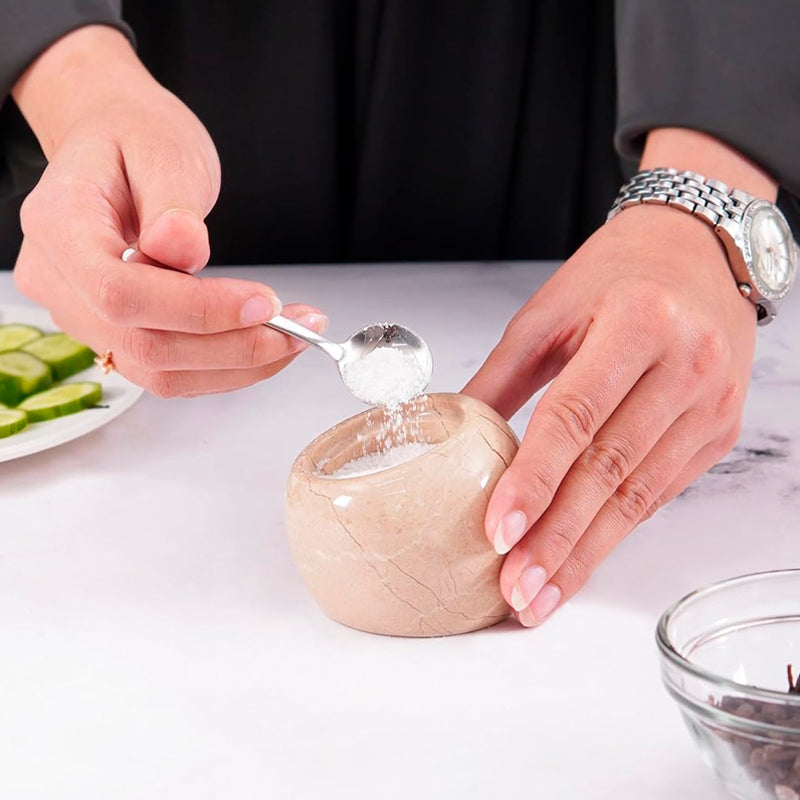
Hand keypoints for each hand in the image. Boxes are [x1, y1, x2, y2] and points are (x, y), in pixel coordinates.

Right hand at [12, 26, 324, 396]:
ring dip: (238, 365)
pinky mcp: (113, 335)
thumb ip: (172, 202)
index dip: (198, 310)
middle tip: (300, 328)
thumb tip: (184, 249)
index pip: (121, 293)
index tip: (265, 303)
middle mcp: (59, 282)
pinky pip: (169, 371)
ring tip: (296, 336)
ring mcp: (82, 316)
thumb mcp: (163, 148)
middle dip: (234, 346)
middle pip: (145, 344)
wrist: (115, 145)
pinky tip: (266, 344)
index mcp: (59, 226)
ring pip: (160, 372)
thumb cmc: (136, 137)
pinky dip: (225, 366)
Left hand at [463, 204, 756, 625]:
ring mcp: (710, 404)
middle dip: (558, 539)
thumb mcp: (548, 313)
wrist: (696, 252)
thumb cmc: (616, 274)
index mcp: (638, 323)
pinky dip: (617, 530)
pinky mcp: (718, 430)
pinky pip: (660, 491)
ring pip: (638, 495)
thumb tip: (450, 433)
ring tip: (541, 594)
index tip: (499, 532)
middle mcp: (686, 366)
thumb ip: (501, 378)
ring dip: (586, 551)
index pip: (576, 417)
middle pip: (610, 470)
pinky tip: (582, 558)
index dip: (534, 480)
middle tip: (515, 590)